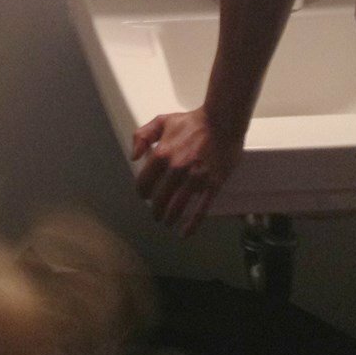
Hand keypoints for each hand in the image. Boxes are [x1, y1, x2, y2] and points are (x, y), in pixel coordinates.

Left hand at [131, 109, 242, 234]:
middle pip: (159, 200)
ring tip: (167, 222)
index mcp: (162, 154)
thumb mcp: (161, 121)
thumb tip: (134, 157)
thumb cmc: (191, 122)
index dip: (142, 193)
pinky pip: (201, 209)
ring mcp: (196, 178)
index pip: (144, 183)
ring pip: (177, 207)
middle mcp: (177, 168)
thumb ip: (142, 136)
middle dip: (155, 210)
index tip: (144, 196)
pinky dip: (192, 224)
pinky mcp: (213, 184)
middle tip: (156, 214)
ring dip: (169, 218)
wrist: (222, 121)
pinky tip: (185, 233)